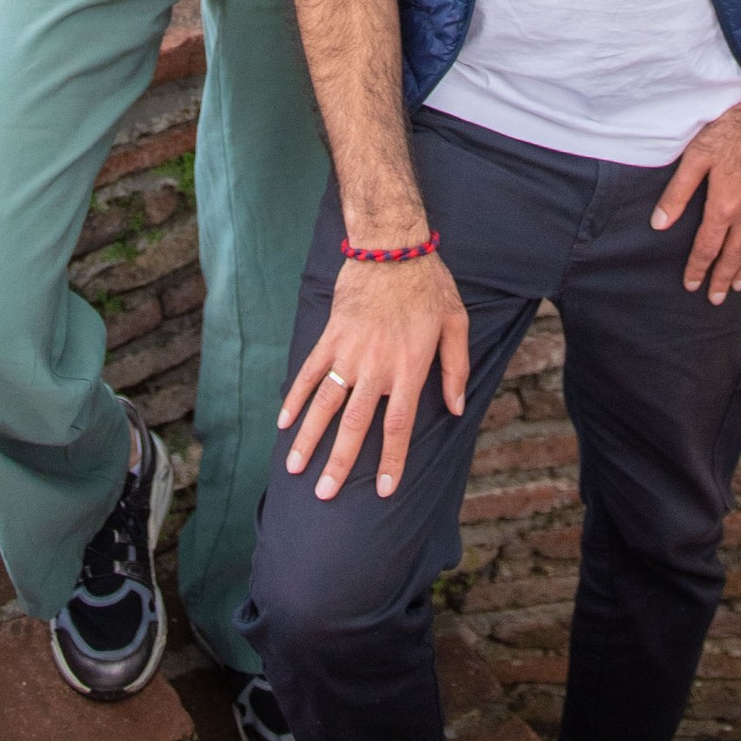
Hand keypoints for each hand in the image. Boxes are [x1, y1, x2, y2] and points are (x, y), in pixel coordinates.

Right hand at [279, 254, 469, 498]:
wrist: (391, 246)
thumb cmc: (429, 285)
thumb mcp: (456, 323)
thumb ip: (456, 369)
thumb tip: (456, 408)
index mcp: (409, 368)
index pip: (399, 426)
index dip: (392, 460)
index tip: (382, 490)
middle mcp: (377, 367)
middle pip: (356, 425)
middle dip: (339, 462)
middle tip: (324, 494)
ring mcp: (350, 352)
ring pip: (326, 404)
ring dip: (309, 438)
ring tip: (295, 468)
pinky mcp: (331, 336)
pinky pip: (310, 372)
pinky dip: (295, 397)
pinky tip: (284, 422)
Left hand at [651, 104, 740, 303]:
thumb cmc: (735, 132)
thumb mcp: (698, 156)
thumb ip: (678, 192)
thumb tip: (659, 224)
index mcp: (724, 207)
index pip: (707, 248)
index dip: (698, 269)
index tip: (692, 285)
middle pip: (734, 257)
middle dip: (722, 280)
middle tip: (716, 298)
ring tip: (740, 286)